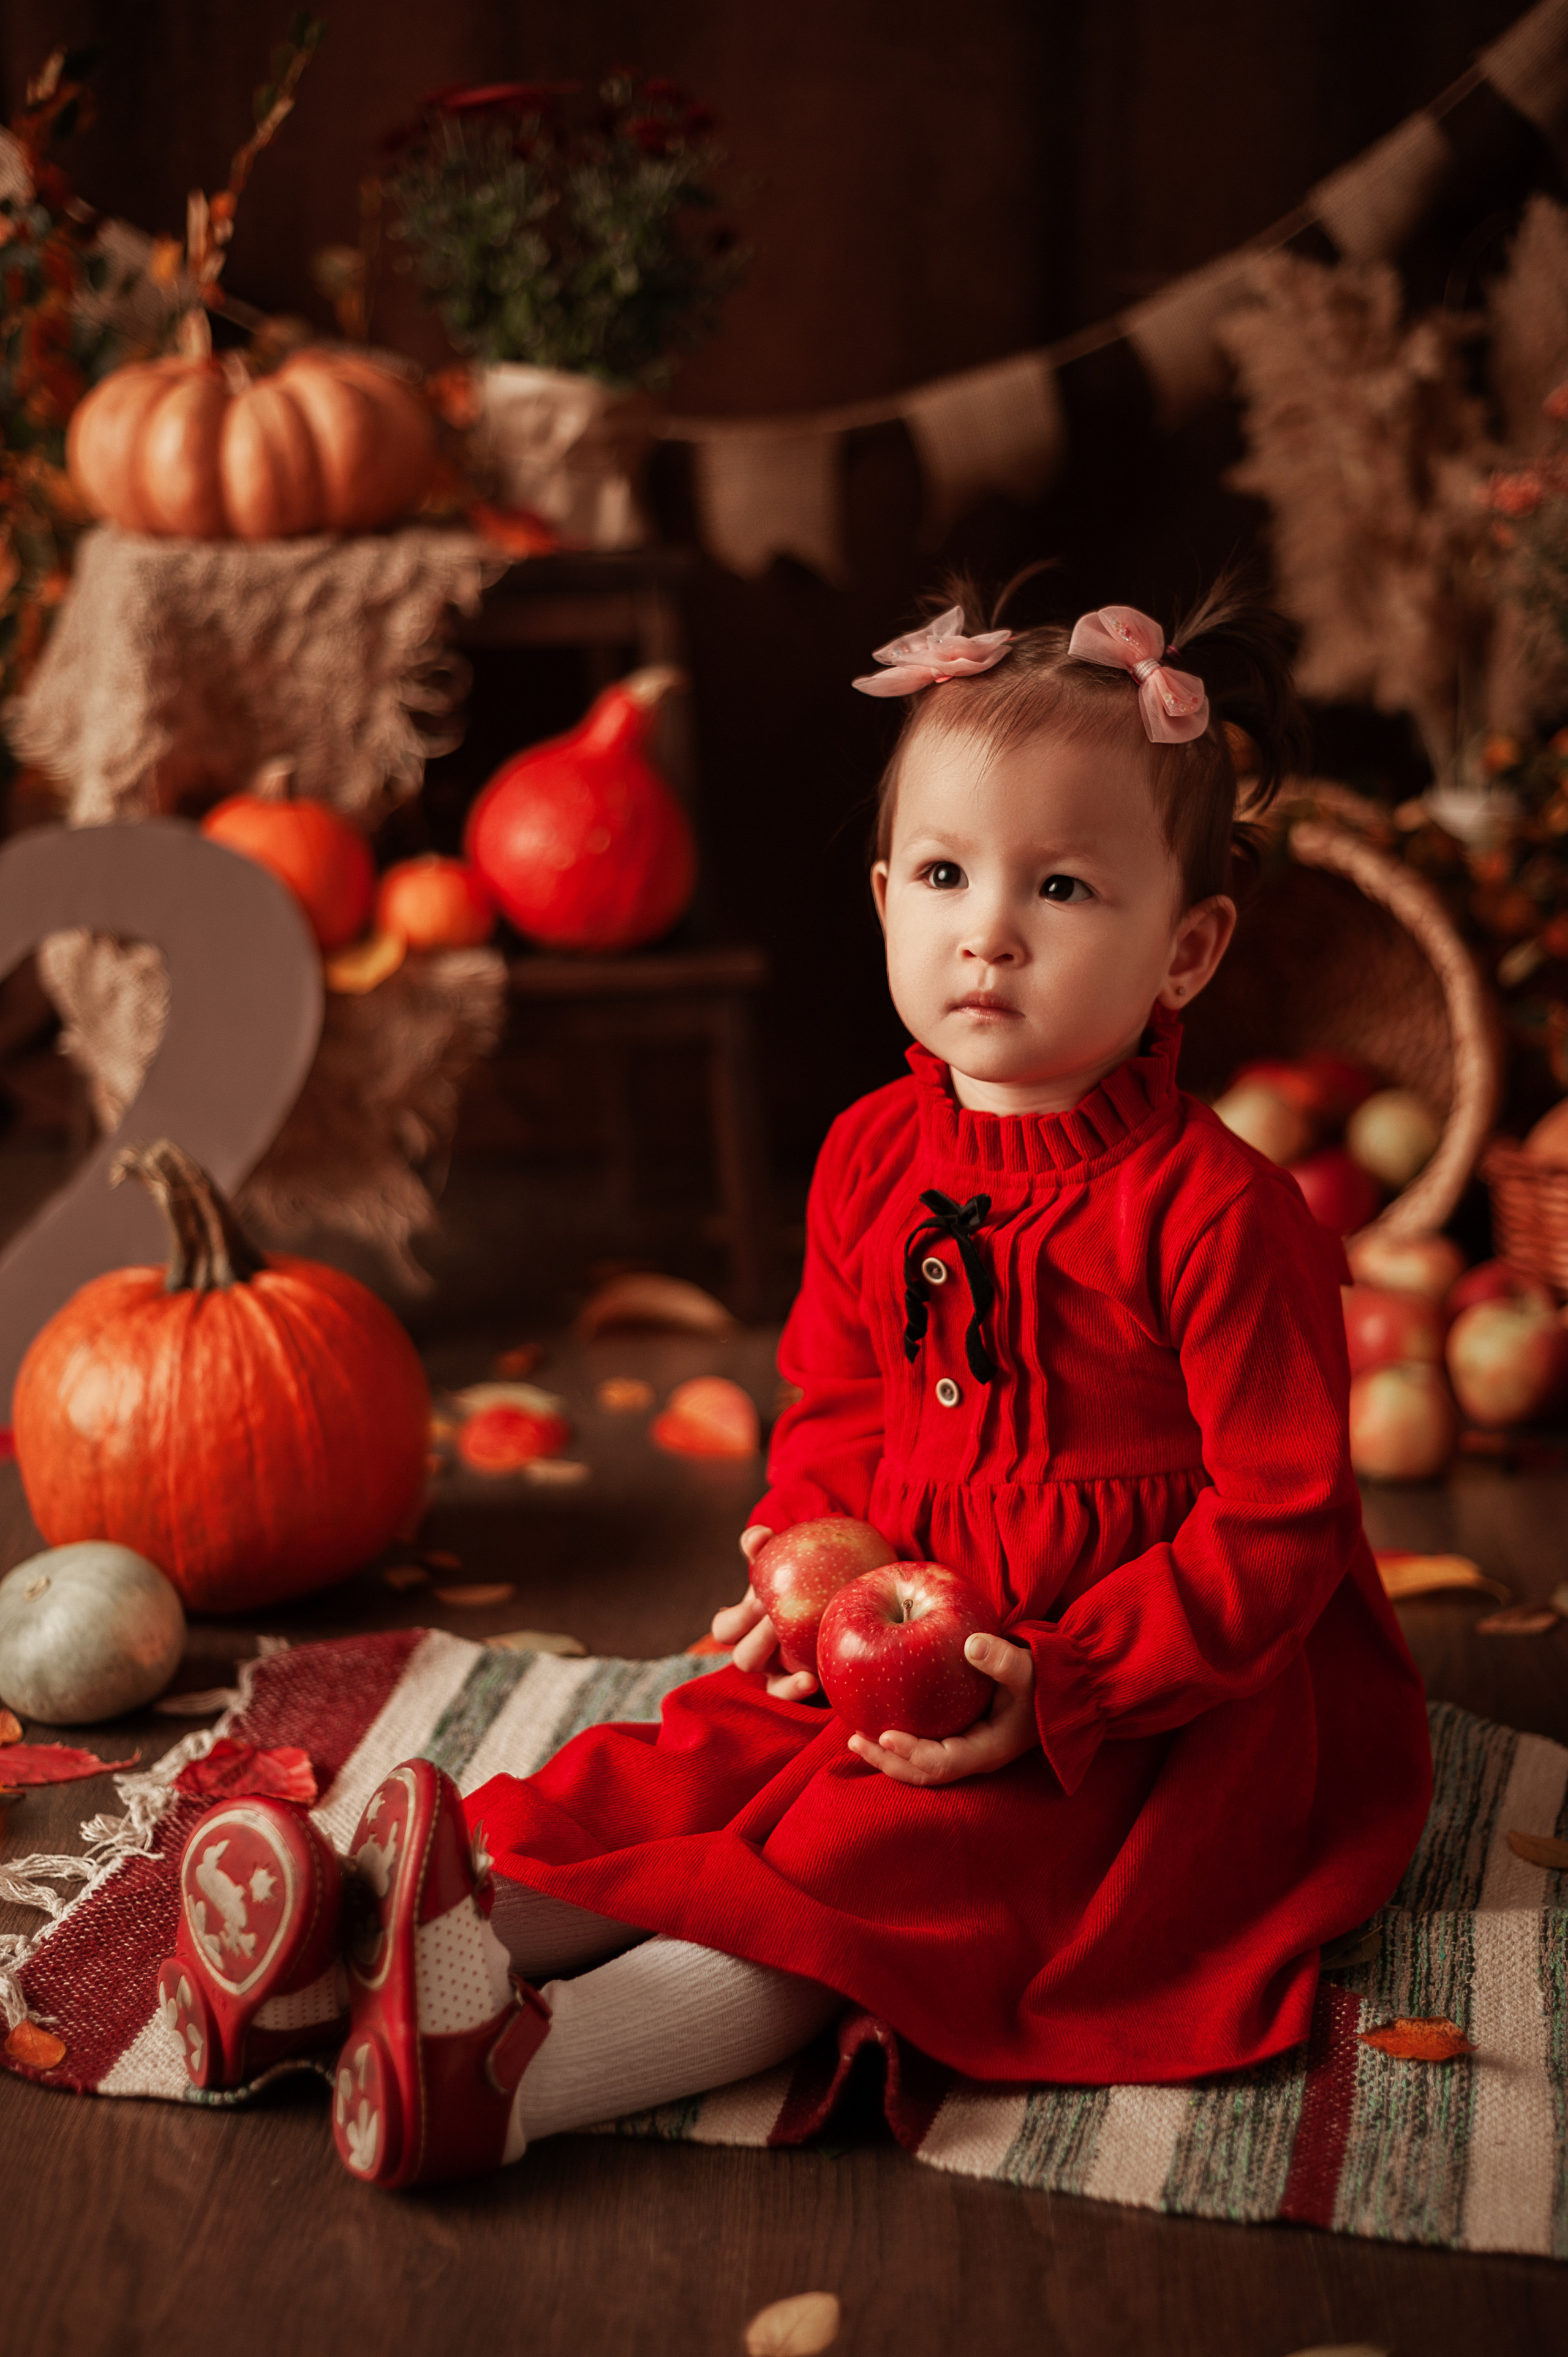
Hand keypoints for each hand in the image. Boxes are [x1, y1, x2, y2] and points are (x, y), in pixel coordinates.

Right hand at [710, 1529, 818, 1701]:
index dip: (738, 1615)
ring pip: (758, 1673)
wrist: (839, 1607)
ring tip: (784, 1635)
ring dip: (767, 1653)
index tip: (761, 1596)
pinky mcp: (795, 1686)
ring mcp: (775, 1671)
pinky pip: (785, 1693)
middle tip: (772, 1612)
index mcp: (748, 1625)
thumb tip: (758, 1535)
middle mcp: (756, 1652)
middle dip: (754, 1633)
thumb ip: (768, 1549)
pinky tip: (810, 1679)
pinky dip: (792, 1688)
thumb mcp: (787, 1565)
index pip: (725, 1628)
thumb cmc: (807, 1583)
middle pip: (740, 1653)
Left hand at [847, 1633, 1037, 1786]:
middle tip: (854, 1739)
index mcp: (987, 1749)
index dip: (912, 1752)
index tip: (884, 1734)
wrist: (1059, 1690)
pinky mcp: (958, 1737)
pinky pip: (923, 1746)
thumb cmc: (1044, 1679)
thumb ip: (1002, 1660)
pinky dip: (898, 1740)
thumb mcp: (1028, 1669)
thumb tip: (969, 1644)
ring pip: (919, 1765)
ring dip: (887, 1755)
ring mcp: (965, 1750)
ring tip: (855, 1736)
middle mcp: (973, 1756)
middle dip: (888, 1760)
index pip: (943, 1763)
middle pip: (922, 1773)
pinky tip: (875, 1719)